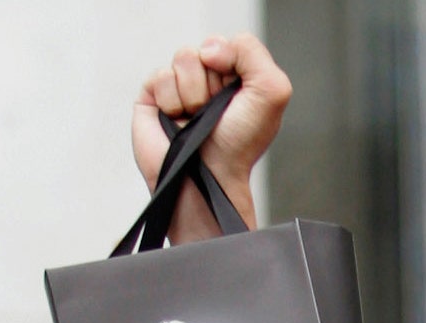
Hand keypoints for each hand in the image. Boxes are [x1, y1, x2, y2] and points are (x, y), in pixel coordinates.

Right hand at [132, 35, 291, 241]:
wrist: (209, 176)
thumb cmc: (239, 143)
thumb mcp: (271, 92)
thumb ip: (253, 53)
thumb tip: (210, 49)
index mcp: (238, 79)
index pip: (230, 44)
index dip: (233, 62)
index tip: (237, 93)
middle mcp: (210, 81)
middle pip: (207, 47)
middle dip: (214, 79)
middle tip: (217, 108)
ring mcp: (181, 88)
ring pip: (184, 57)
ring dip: (195, 91)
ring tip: (197, 117)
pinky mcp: (154, 96)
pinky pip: (161, 75)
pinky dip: (173, 99)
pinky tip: (178, 120)